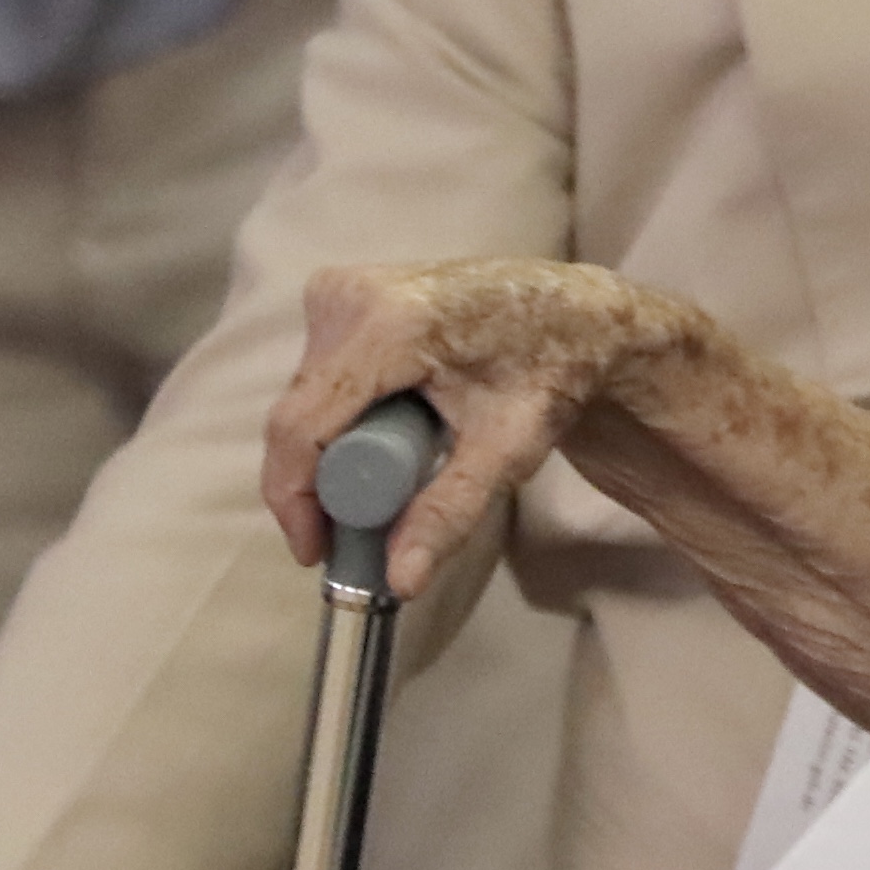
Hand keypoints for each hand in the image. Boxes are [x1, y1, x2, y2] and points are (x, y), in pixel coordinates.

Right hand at [263, 258, 705, 595]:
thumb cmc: (551, 374)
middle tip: (369, 526)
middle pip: (301, 415)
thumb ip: (448, 512)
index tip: (315, 553)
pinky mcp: (342, 292)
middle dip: (322, 481)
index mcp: (388, 326)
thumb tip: (400, 580)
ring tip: (398, 471)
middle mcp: (350, 296)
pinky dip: (339, 416)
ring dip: (331, 449)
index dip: (295, 500)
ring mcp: (342, 288)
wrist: (574, 314)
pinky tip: (387, 433)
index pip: (303, 428)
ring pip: (305, 397)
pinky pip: (318, 374)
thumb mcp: (506, 449)